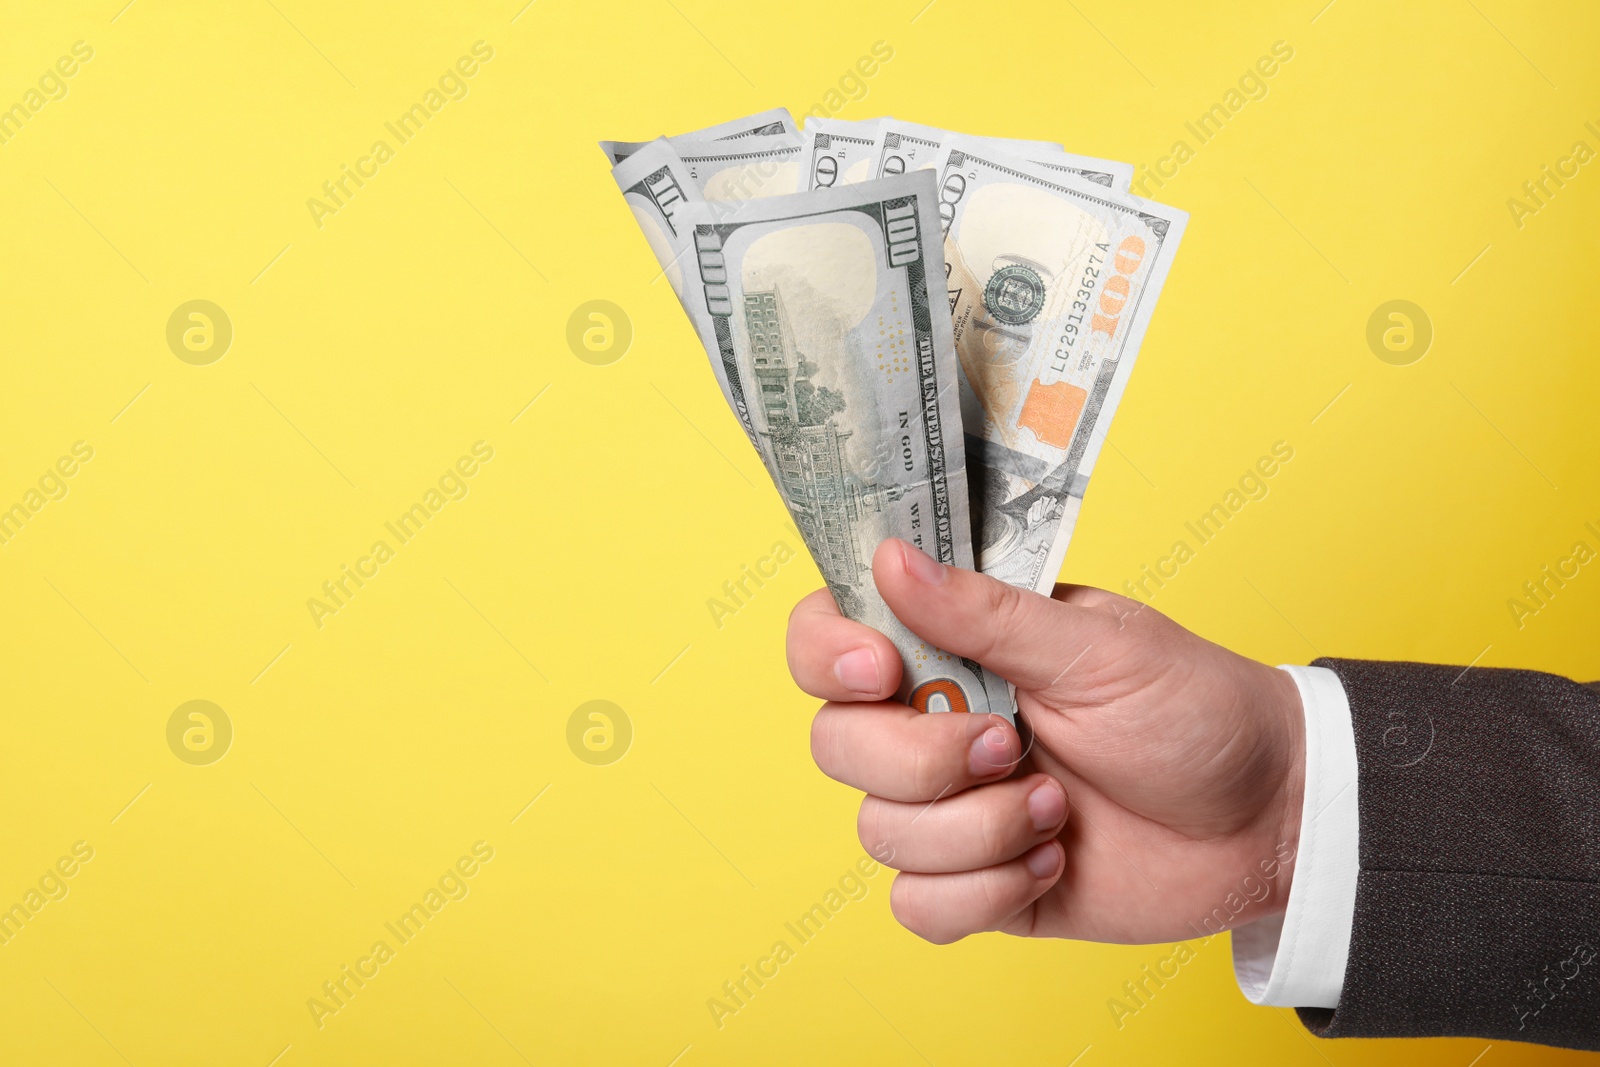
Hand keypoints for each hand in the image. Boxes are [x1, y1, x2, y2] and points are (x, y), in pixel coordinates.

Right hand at [786, 538, 1305, 944]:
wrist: (1267, 820)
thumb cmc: (1194, 710)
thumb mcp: (1098, 648)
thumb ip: (987, 613)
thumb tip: (889, 559)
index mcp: (955, 647)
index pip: (830, 637)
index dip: (828, 654)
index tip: (882, 669)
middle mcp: (936, 724)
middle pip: (837, 744)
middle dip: (924, 759)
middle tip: (1013, 745)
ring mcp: (951, 809)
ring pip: (878, 833)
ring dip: (977, 829)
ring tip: (1060, 809)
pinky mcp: (977, 885)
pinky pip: (918, 907)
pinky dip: (984, 892)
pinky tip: (1051, 864)